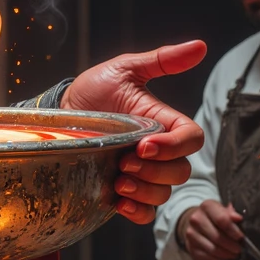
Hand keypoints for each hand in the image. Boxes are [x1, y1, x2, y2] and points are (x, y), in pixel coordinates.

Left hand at [62, 41, 206, 224]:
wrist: (59, 113)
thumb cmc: (93, 90)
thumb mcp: (124, 70)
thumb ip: (161, 60)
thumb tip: (199, 46)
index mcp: (163, 123)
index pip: (191, 140)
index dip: (174, 146)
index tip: (144, 144)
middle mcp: (156, 151)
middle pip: (181, 171)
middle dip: (155, 171)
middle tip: (124, 162)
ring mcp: (140, 173)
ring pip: (163, 193)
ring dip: (145, 191)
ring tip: (118, 180)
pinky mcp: (122, 192)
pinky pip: (144, 213)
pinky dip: (138, 212)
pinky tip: (120, 202)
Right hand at [178, 201, 243, 259]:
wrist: (198, 223)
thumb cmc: (216, 217)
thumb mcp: (225, 210)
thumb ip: (233, 214)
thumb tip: (238, 218)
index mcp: (207, 206)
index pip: (222, 220)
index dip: (234, 231)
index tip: (241, 237)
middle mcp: (196, 219)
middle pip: (217, 237)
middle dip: (231, 245)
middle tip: (239, 249)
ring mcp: (191, 234)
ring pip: (212, 249)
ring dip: (226, 254)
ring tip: (233, 254)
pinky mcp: (190, 247)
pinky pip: (206, 257)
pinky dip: (217, 259)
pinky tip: (223, 257)